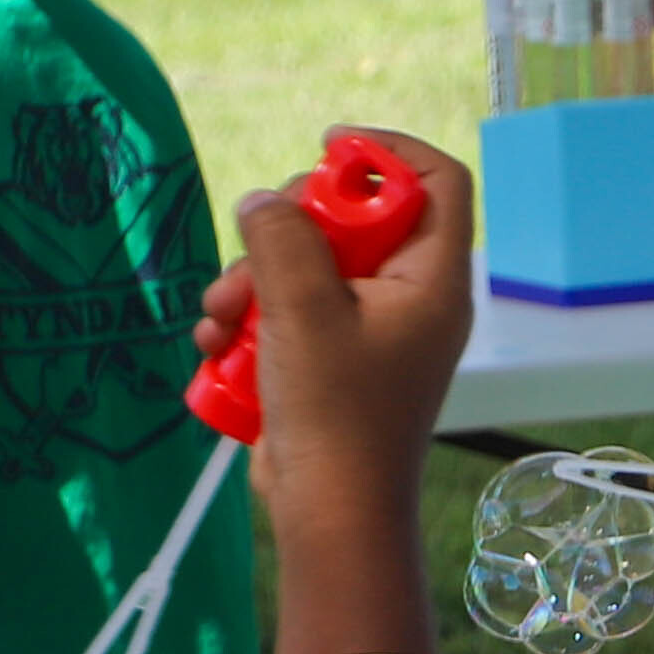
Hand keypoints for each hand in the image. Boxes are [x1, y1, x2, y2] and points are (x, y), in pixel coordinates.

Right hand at [212, 128, 476, 501]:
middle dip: (287, 229)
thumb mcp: (302, 311)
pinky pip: (287, 310)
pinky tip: (215, 347)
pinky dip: (248, 320)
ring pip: (306, 265)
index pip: (438, 183)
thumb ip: (283, 240)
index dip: (388, 152)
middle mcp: (410, 298)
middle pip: (354, 219)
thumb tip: (266, 199)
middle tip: (253, 254)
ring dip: (250, 281)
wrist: (327, 507)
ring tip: (221, 320)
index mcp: (432, 281)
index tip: (328, 146)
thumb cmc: (333, 412)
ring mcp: (369, 328)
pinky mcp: (330, 356)